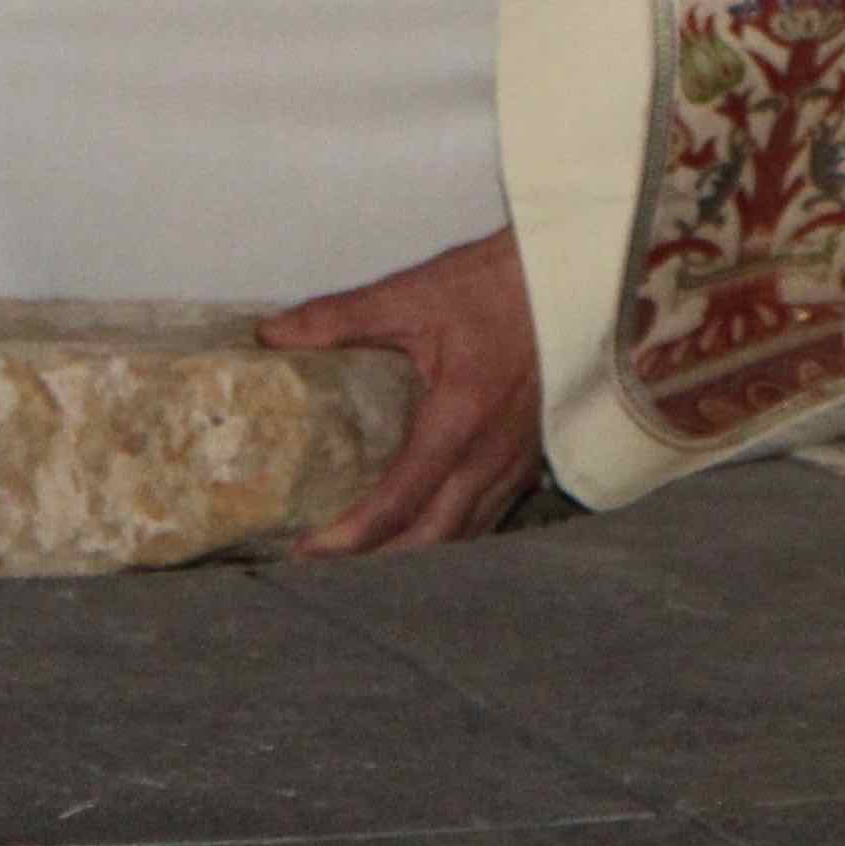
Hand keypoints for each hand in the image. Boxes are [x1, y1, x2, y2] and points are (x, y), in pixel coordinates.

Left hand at [262, 226, 542, 555]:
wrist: (572, 281)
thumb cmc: (497, 285)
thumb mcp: (412, 294)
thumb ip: (339, 318)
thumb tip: (272, 334)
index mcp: (460, 417)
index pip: (400, 501)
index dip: (351, 536)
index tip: (307, 548)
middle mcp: (492, 454)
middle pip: (432, 538)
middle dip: (376, 563)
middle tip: (323, 564)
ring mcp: (517, 462)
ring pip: (465, 536)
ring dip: (413, 555)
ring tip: (362, 557)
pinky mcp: (530, 458)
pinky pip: (489, 517)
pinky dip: (450, 535)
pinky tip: (422, 529)